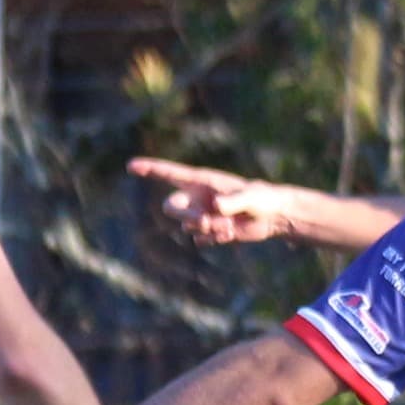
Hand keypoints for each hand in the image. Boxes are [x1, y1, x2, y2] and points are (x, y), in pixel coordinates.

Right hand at [130, 158, 300, 244]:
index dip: (150, 169)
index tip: (130, 166)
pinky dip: (214, 238)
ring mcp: (202, 213)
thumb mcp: (251, 197)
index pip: (171, 173)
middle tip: (207, 222)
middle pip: (172, 207)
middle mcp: (198, 196)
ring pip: (187, 226)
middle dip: (186, 216)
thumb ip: (234, 201)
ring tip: (230, 226)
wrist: (273, 216)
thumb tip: (215, 208)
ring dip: (207, 229)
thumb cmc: (263, 199)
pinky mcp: (209, 229)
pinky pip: (200, 238)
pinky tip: (231, 233)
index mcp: (203, 181)